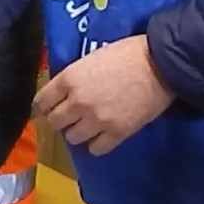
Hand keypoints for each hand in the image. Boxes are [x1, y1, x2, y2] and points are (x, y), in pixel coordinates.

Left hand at [33, 35, 175, 155]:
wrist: (162, 65)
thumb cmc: (128, 54)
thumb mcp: (91, 58)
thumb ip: (74, 77)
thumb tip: (63, 92)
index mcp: (69, 79)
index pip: (41, 101)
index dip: (43, 106)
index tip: (46, 109)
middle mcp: (77, 102)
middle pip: (55, 122)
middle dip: (61, 119)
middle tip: (71, 116)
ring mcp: (96, 120)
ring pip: (72, 138)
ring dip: (78, 132)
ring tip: (88, 125)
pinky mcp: (116, 133)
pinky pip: (95, 149)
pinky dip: (96, 144)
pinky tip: (102, 135)